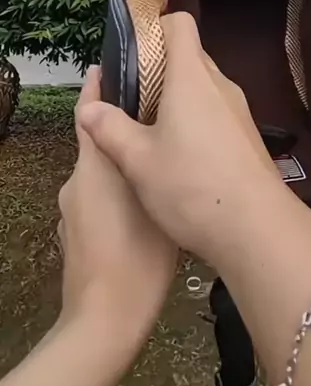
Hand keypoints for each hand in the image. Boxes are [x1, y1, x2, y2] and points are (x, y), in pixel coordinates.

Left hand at [58, 67, 177, 342]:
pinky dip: (116, 201)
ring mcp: (72, 214)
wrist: (105, 320)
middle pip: (98, 146)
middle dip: (124, 135)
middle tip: (163, 129)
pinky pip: (98, 206)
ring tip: (163, 175)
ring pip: (101, 179)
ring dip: (123, 172)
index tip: (111, 65)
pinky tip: (146, 215)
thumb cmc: (139, 254)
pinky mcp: (75, 238)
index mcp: (93, 166)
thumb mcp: (154, 198)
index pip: (88, 113)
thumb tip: (146, 135)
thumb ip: (147, 161)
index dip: (97, 88)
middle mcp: (76, 183)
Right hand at [77, 14, 281, 262]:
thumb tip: (89, 108)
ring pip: (203, 88)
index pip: (180, 24)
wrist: (257, 229)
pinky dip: (195, 121)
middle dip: (158, 70)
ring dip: (176, 99)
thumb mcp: (137, 160)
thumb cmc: (192, 186)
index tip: (130, 53)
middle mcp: (219, 85)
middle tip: (129, 100)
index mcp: (191, 77)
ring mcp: (238, 111)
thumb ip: (109, 129)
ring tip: (147, 131)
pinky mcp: (247, 137)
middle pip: (189, 56)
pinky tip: (178, 156)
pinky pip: (216, 113)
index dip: (154, 28)